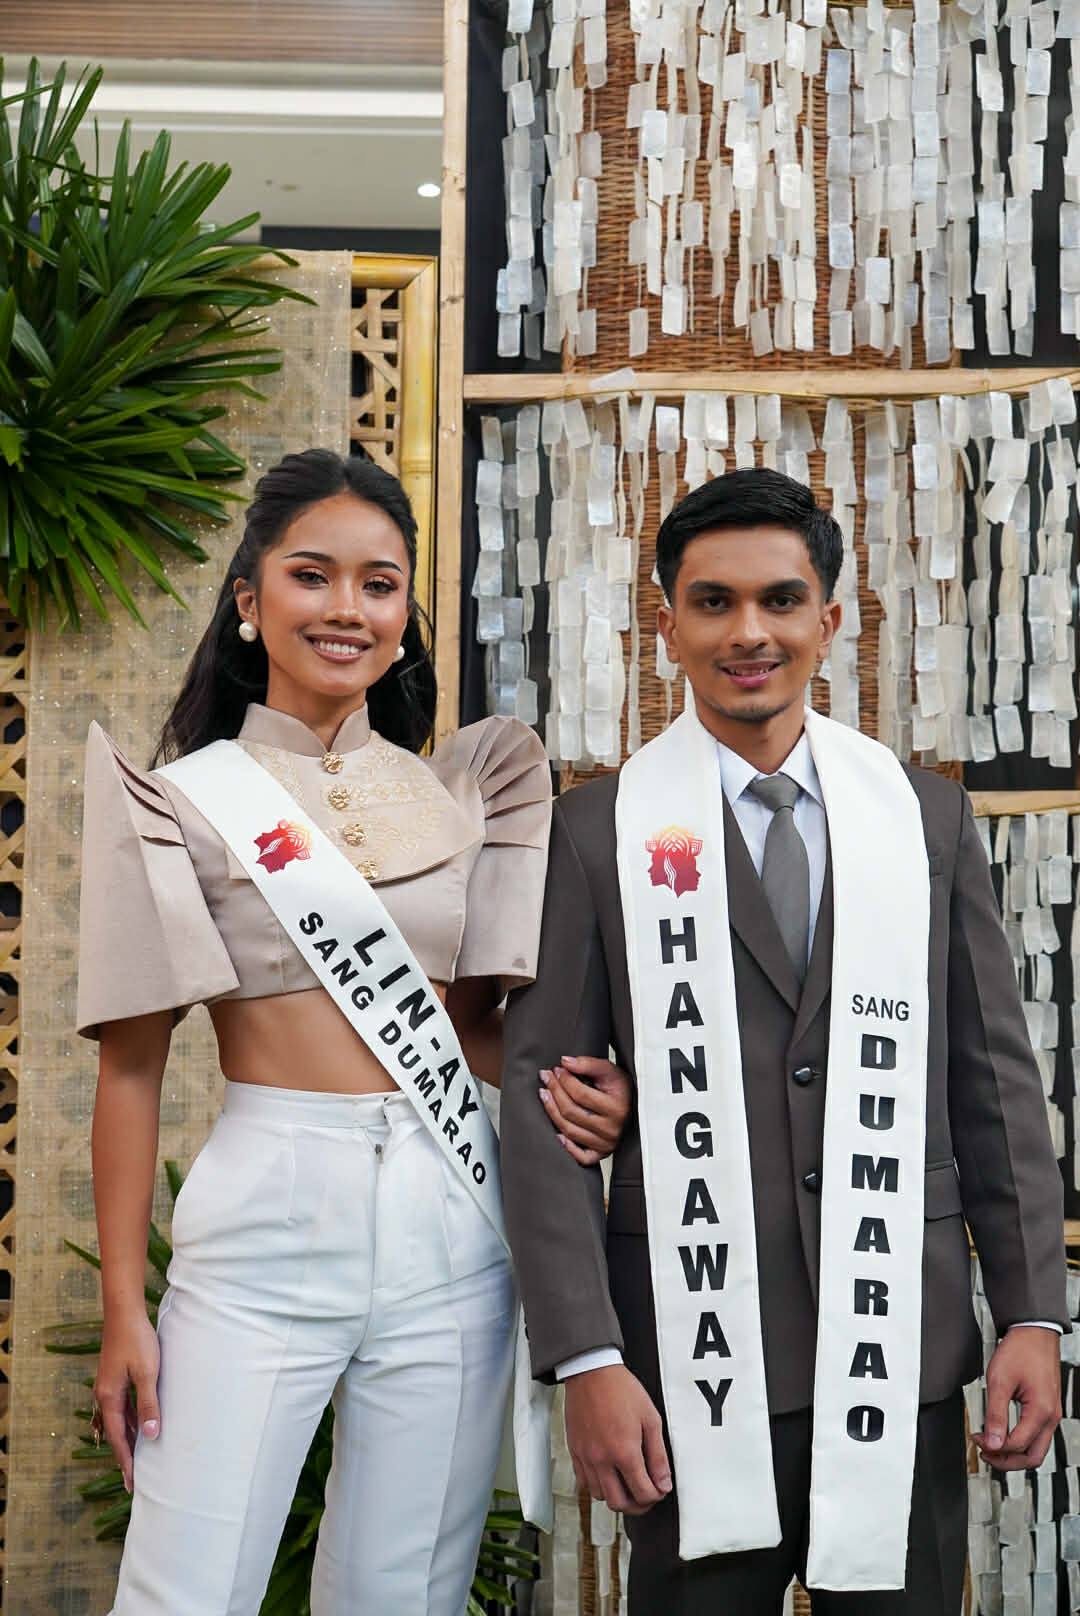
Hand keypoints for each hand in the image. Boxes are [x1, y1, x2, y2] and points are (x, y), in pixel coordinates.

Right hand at [94, 1310, 160, 1492]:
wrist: (124, 1312)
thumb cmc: (137, 1341)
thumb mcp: (147, 1373)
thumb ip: (149, 1403)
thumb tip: (151, 1434)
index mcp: (109, 1397)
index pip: (118, 1437)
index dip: (125, 1461)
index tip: (132, 1483)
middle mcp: (104, 1395)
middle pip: (115, 1432)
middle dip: (124, 1455)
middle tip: (133, 1479)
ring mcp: (108, 1386)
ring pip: (118, 1420)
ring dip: (128, 1438)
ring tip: (139, 1458)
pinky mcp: (115, 1377)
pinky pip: (122, 1407)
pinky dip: (130, 1420)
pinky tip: (141, 1424)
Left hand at [539, 1055, 632, 1164]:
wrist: (635, 1108)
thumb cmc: (622, 1090)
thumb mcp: (611, 1072)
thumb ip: (589, 1064)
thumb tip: (565, 1062)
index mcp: (617, 1108)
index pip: (581, 1094)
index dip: (564, 1080)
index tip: (557, 1070)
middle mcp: (612, 1129)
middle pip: (571, 1111)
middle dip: (555, 1092)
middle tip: (546, 1078)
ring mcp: (606, 1144)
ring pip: (569, 1130)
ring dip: (552, 1111)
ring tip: (545, 1095)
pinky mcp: (601, 1154)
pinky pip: (581, 1157)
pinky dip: (567, 1146)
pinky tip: (557, 1133)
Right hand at [564, 1363, 671, 1514]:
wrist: (591, 1371)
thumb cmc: (620, 1389)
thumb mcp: (650, 1418)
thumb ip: (658, 1455)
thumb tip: (663, 1483)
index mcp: (624, 1451)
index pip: (642, 1493)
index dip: (655, 1496)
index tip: (659, 1489)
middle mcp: (602, 1459)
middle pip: (619, 1504)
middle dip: (637, 1505)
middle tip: (645, 1495)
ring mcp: (585, 1457)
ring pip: (600, 1497)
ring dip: (616, 1496)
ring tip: (627, 1483)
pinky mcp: (574, 1451)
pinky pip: (584, 1482)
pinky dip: (598, 1485)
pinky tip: (608, 1474)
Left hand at [973, 1326, 1060, 1470]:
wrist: (1034, 1332)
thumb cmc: (1020, 1350)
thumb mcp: (1000, 1381)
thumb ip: (995, 1414)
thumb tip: (991, 1442)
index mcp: (1041, 1411)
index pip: (1017, 1445)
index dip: (994, 1447)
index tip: (978, 1439)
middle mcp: (1051, 1417)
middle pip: (1032, 1457)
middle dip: (1007, 1461)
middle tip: (985, 1454)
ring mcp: (1051, 1414)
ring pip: (1036, 1450)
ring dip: (1013, 1453)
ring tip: (992, 1446)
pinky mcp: (1047, 1409)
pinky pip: (1037, 1436)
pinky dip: (1020, 1441)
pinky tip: (1004, 1435)